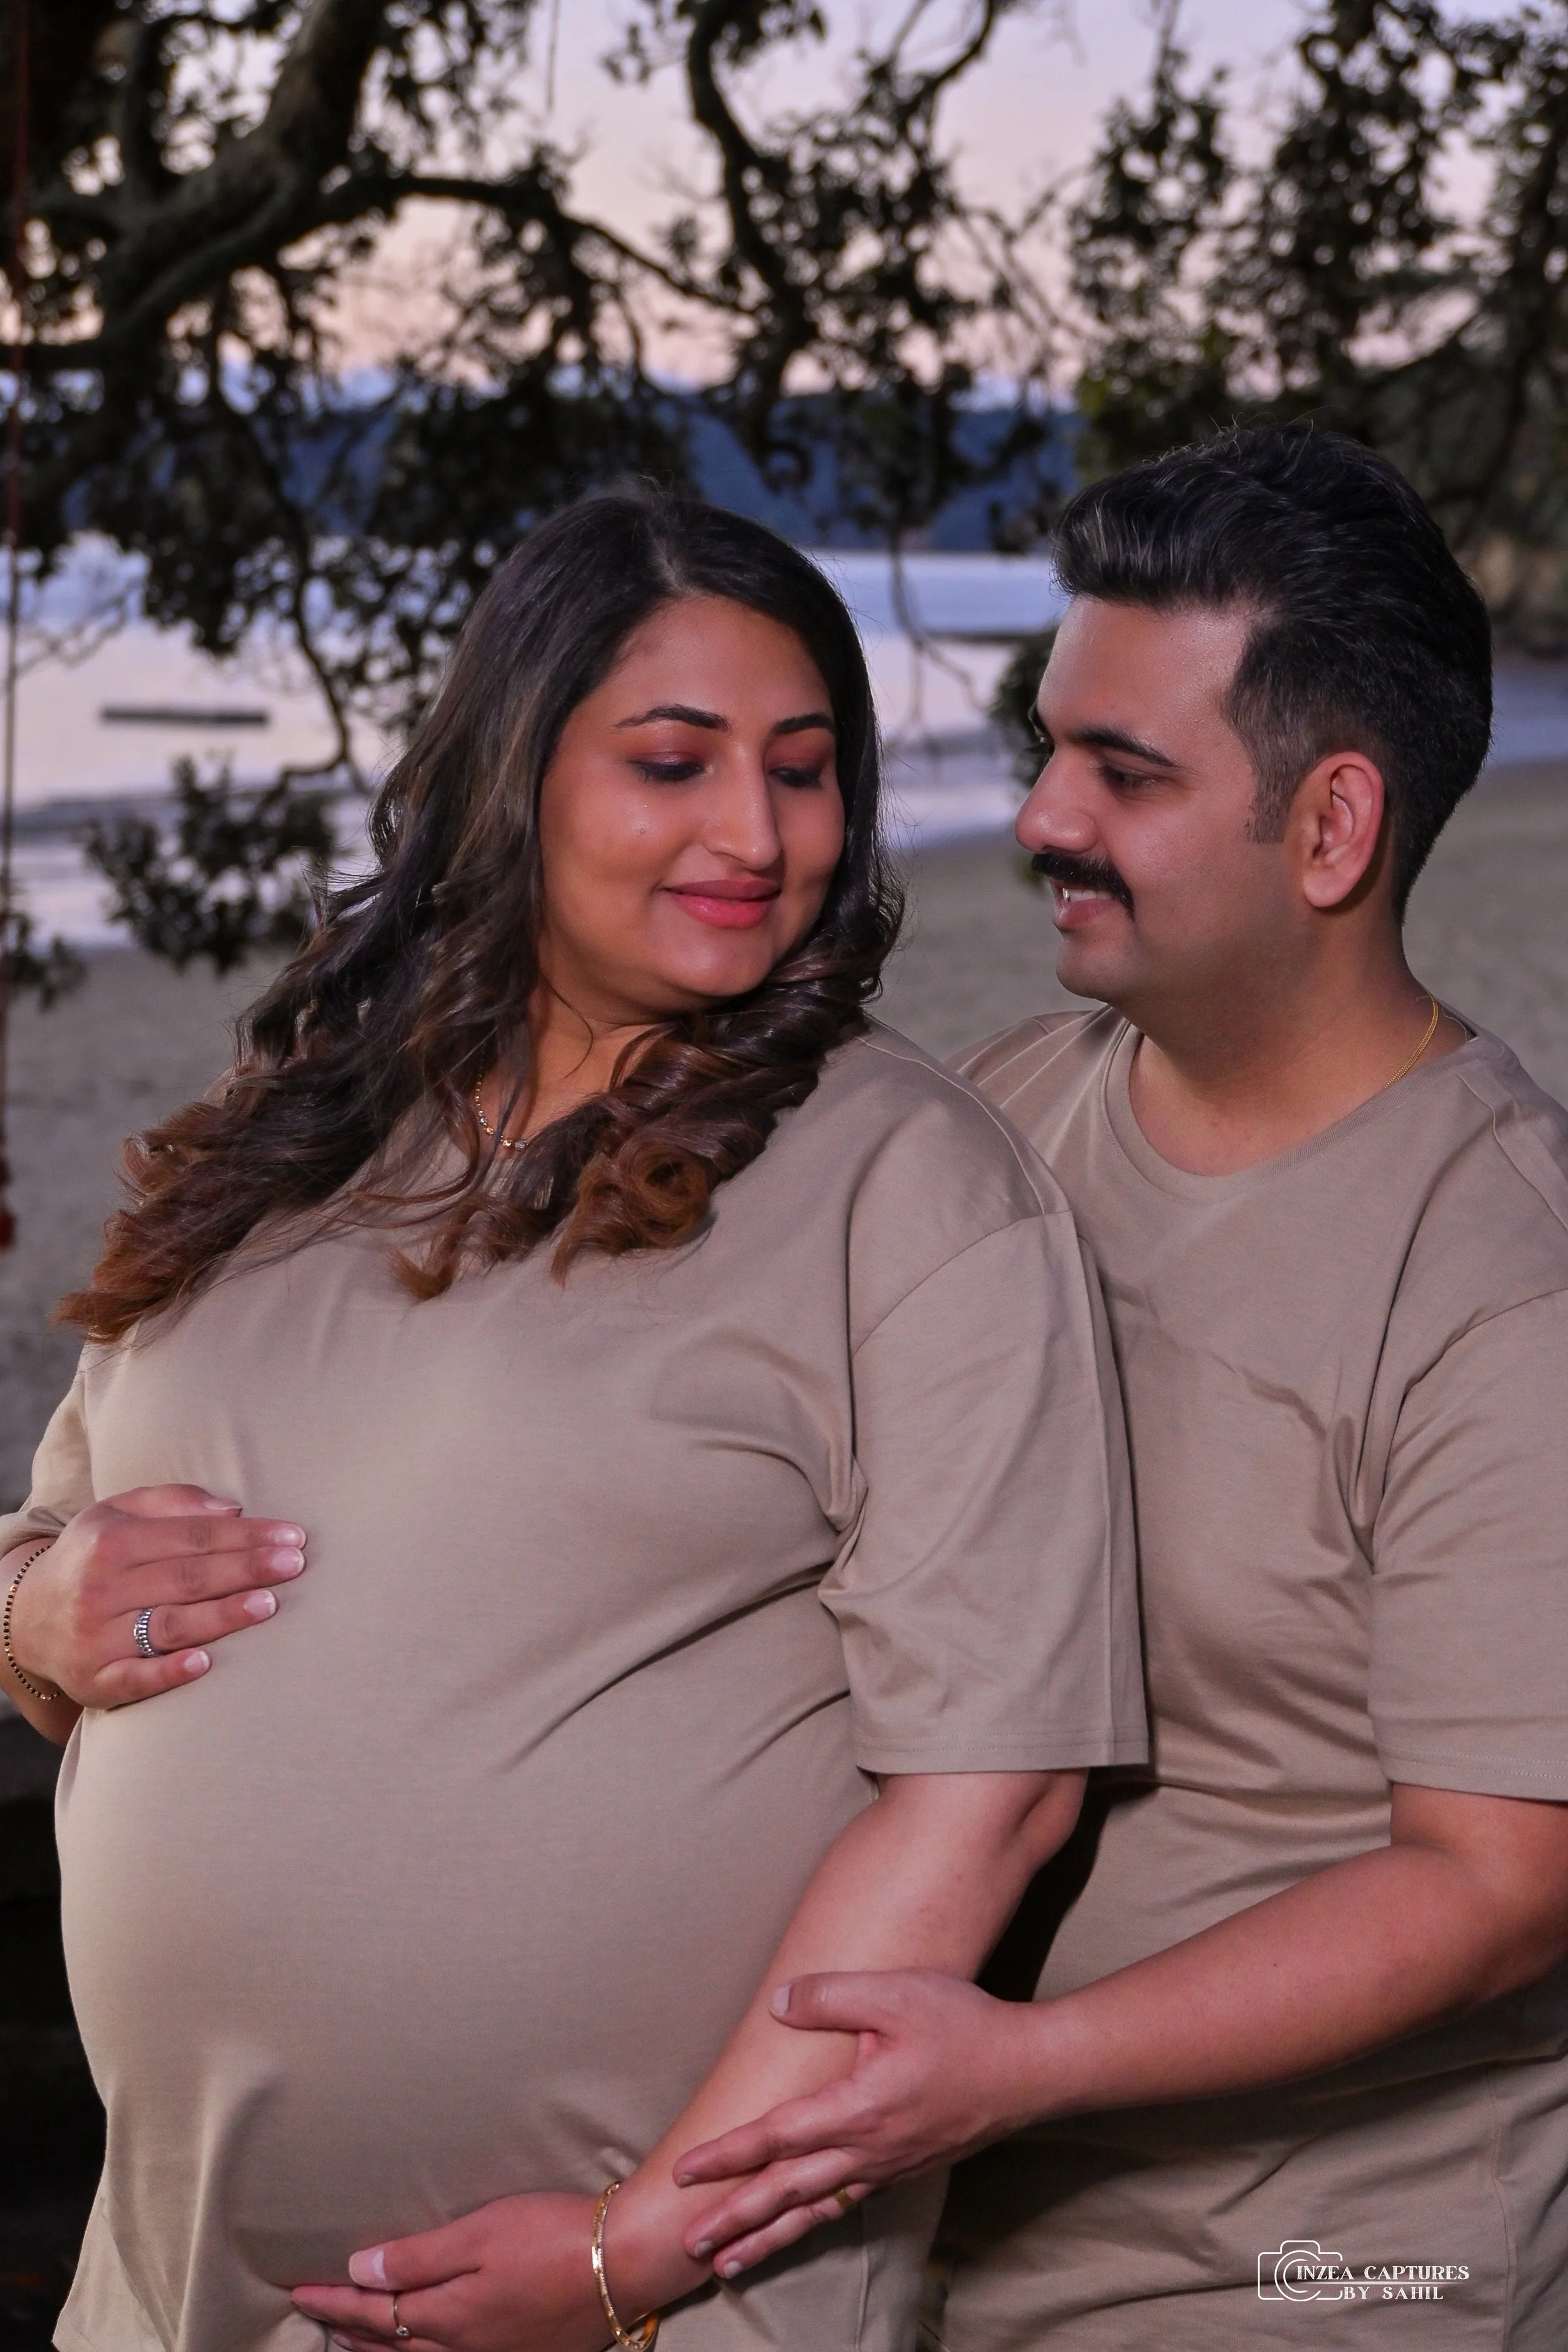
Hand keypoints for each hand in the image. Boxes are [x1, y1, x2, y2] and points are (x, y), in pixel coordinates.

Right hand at [6, 1486, 306, 1708]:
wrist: (26, 1617)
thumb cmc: (94, 1558)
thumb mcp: (117, 1514)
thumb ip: (174, 1501)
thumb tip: (233, 1509)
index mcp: (112, 1542)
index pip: (192, 1536)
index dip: (245, 1535)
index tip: (292, 1536)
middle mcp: (101, 1589)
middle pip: (187, 1577)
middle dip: (245, 1569)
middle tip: (295, 1565)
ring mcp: (96, 1638)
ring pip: (168, 1625)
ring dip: (222, 1616)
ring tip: (269, 1605)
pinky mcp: (95, 1681)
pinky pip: (135, 1678)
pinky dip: (169, 1672)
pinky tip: (205, 1665)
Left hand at [292, 2192, 611, 2351]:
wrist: (623, 2264)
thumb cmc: (552, 2237)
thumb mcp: (481, 2233)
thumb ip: (419, 2256)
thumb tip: (361, 2269)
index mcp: (449, 2316)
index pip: (373, 2312)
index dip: (335, 2302)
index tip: (300, 2290)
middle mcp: (463, 2348)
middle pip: (388, 2347)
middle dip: (347, 2332)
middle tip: (317, 2317)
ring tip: (352, 2342)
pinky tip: (422, 2349)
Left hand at [674, 1970, 1038, 2275]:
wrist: (1028, 2071)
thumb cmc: (963, 2026)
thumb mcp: (894, 1994)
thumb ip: (831, 1996)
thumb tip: (778, 2004)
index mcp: (858, 2108)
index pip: (777, 2138)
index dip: (728, 2155)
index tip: (685, 2171)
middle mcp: (867, 2149)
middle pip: (787, 2191)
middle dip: (734, 2218)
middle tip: (687, 2244)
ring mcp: (887, 2166)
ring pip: (815, 2210)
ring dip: (768, 2237)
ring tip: (727, 2265)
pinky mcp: (904, 2168)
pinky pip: (845, 2205)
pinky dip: (811, 2224)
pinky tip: (798, 2229)